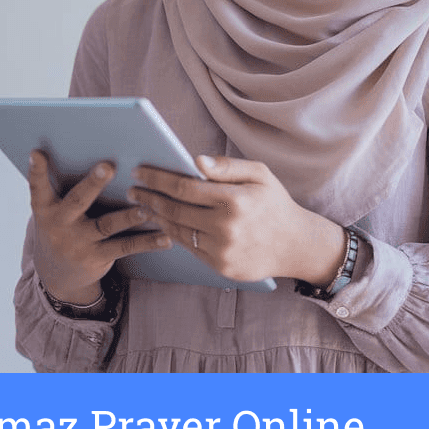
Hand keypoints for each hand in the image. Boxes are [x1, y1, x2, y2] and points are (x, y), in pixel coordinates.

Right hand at [29, 150, 171, 304]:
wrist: (58, 275)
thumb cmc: (63, 228)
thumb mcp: (55, 211)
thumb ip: (68, 187)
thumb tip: (92, 150)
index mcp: (46, 209)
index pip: (38, 188)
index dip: (37, 171)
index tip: (37, 153)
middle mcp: (60, 225)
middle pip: (78, 201)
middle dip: (93, 184)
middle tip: (107, 166)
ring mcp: (78, 243)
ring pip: (107, 225)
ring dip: (130, 216)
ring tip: (149, 208)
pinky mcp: (98, 257)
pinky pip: (125, 247)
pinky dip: (147, 242)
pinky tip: (166, 236)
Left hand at [128, 155, 346, 284]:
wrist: (295, 244)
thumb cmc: (274, 203)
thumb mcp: (260, 174)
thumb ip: (227, 167)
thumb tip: (195, 161)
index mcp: (236, 200)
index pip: (185, 187)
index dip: (158, 179)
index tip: (140, 172)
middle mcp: (227, 227)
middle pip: (175, 209)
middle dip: (149, 197)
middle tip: (133, 189)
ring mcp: (222, 250)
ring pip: (177, 230)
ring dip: (156, 216)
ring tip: (143, 206)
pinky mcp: (220, 267)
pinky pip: (189, 248)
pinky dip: (171, 234)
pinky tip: (163, 223)